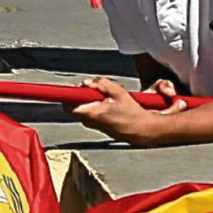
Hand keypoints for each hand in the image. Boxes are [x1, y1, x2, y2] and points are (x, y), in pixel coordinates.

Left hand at [69, 74, 183, 143]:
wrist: (144, 130)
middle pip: (80, 103)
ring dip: (97, 100)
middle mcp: (91, 121)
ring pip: (89, 108)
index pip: (68, 105)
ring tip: (112, 99)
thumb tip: (87, 82)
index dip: (68, 94)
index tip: (70, 88)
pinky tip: (115, 106)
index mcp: (92, 113)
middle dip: (89, 94)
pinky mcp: (101, 128)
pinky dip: (103, 107)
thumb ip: (100, 84)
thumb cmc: (133, 114)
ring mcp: (95, 126)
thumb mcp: (118, 92)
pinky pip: (96, 114)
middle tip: (102, 90)